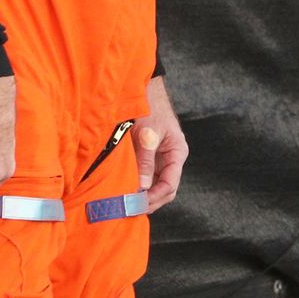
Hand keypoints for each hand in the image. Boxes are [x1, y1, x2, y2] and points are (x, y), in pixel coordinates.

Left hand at [133, 76, 188, 211]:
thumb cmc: (149, 107)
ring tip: (122, 203)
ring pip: (153, 186)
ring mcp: (159, 159)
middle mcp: (170, 159)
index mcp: (177, 153)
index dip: (153, 198)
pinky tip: (121, 190)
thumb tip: (141, 187)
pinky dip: (134, 186)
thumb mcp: (147, 133)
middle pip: (164, 190)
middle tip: (126, 209)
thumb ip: (145, 160)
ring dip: (140, 195)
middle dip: (148, 201)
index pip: (170, 185)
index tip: (134, 204)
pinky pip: (143, 178)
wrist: (142, 89)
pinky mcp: (147, 157)